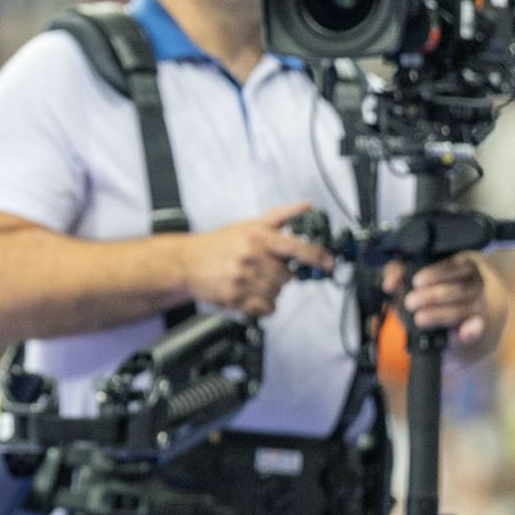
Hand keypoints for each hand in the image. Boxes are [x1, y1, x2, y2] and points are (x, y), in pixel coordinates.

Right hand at [179, 201, 334, 318]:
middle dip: (279, 275)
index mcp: (257, 237)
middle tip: (263, 269)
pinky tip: (248, 294)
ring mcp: (242, 279)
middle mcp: (250, 257)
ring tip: (251, 280)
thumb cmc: (218, 243)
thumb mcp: (248, 225)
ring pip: (276, 293)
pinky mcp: (234, 298)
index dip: (317, 256)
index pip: (296, 247)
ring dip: (269, 290)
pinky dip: (262, 305)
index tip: (329, 263)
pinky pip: (265, 308)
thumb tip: (306, 206)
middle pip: (287, 276)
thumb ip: (280, 216)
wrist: (185, 262)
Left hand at [382, 252, 491, 348]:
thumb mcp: (409, 279)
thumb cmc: (424, 294)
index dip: (435, 274)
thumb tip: (389, 283)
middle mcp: (475, 285)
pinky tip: (462, 332)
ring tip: (419, 318)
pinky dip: (471, 331)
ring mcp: (478, 306)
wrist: (439, 324)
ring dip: (439, 314)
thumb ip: (397, 273)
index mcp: (461, 267)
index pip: (454, 267)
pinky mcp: (477, 328)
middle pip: (458, 289)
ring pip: (462, 309)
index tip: (416, 282)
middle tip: (410, 302)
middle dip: (431, 296)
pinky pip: (478, 328)